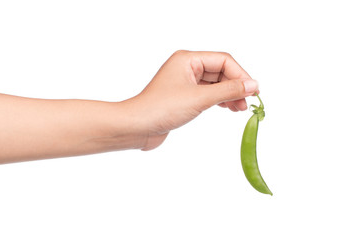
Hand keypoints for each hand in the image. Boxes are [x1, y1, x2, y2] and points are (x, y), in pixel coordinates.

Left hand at [125, 50, 258, 149]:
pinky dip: (218, 100)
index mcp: (187, 59)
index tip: (253, 91)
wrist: (137, 127)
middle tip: (247, 103)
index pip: (223, 61)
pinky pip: (207, 94)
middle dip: (235, 86)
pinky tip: (227, 108)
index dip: (240, 75)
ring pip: (214, 84)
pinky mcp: (183, 97)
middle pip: (220, 71)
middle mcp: (186, 68)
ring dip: (228, 95)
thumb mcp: (200, 98)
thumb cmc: (161, 108)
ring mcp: (184, 83)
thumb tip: (253, 84)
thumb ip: (228, 90)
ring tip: (240, 109)